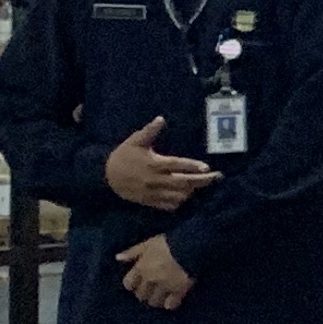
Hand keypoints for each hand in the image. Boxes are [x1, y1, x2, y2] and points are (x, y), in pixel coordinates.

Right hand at [103, 117, 219, 212]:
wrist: (105, 176)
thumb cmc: (123, 155)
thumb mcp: (135, 141)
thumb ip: (149, 131)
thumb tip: (161, 118)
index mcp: (154, 164)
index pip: (177, 165)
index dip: (193, 166)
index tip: (207, 167)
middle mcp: (155, 179)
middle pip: (183, 182)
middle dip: (202, 181)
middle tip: (217, 177)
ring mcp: (153, 192)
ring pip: (178, 196)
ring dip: (192, 191)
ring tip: (204, 185)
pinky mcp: (149, 201)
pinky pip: (168, 205)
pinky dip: (179, 202)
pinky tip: (187, 196)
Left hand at [120, 233, 194, 309]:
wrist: (190, 247)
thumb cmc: (169, 244)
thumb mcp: (149, 244)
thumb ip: (133, 252)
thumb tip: (118, 258)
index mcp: (141, 268)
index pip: (129, 283)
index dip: (132, 285)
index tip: (136, 284)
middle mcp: (150, 280)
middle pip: (141, 295)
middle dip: (144, 294)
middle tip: (150, 292)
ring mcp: (164, 286)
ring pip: (155, 301)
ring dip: (156, 300)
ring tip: (160, 298)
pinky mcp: (179, 290)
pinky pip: (172, 304)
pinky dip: (170, 304)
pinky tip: (171, 304)